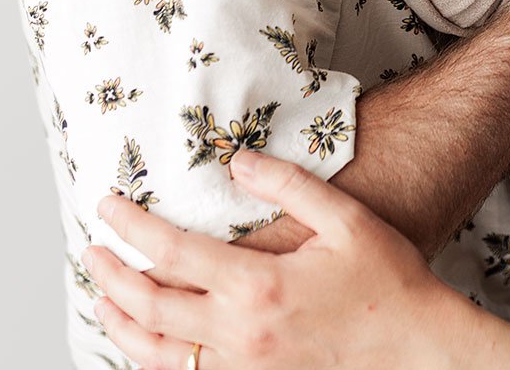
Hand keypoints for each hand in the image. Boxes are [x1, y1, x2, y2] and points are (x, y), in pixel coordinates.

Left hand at [84, 151, 470, 369]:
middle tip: (92, 248)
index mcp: (258, 286)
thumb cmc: (387, 282)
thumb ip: (287, 184)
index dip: (131, 227)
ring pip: (158, 353)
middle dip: (110, 275)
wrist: (417, 350)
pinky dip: (154, 361)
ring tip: (102, 299)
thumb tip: (237, 160)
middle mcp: (242, 333)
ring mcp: (245, 367)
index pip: (170, 254)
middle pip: (150, 306)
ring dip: (120, 324)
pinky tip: (146, 344)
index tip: (107, 206)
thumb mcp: (345, 219)